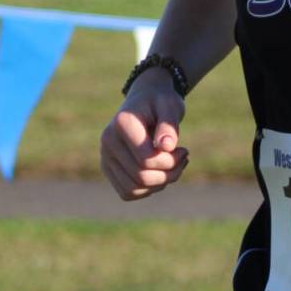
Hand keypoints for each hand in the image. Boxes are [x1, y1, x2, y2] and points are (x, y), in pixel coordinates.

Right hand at [100, 70, 188, 200]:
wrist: (146, 98)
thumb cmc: (161, 101)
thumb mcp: (169, 105)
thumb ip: (168, 125)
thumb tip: (166, 146)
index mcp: (122, 123)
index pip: (146, 158)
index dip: (171, 161)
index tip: (184, 150)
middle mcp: (108, 142)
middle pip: (140, 176)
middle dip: (168, 173)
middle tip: (183, 158)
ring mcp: (105, 156)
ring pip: (133, 189)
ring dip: (159, 184)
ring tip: (175, 167)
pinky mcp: (109, 168)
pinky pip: (128, 192)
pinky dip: (148, 189)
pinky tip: (162, 173)